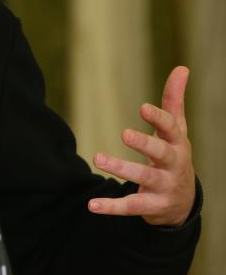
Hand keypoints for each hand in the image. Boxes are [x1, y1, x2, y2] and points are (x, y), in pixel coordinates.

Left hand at [87, 66, 195, 225]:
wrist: (182, 201)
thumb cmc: (174, 155)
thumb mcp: (177, 130)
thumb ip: (174, 101)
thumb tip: (182, 68)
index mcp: (178, 144)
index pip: (172, 129)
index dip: (159, 119)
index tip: (143, 108)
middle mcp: (174, 165)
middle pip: (161, 154)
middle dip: (144, 144)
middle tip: (123, 133)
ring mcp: (164, 186)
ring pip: (143, 177)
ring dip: (121, 168)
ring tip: (98, 157)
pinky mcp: (151, 205)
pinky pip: (131, 206)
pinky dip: (112, 207)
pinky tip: (92, 205)